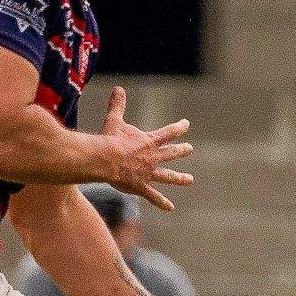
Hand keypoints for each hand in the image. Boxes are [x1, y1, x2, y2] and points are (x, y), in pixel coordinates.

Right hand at [100, 87, 193, 211]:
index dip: (178, 127)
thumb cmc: (109, 139)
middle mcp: (152, 157)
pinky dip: (161, 202)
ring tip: (190, 180)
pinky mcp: (140, 186)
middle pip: (171, 153)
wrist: (104, 159)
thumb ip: (117, 105)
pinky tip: (170, 208)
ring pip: (168, 176)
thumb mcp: (114, 120)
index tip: (187, 124)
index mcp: (148, 141)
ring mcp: (148, 173)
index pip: (168, 132)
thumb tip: (118, 88)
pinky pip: (153, 196)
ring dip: (179, 178)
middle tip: (190, 149)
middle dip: (181, 150)